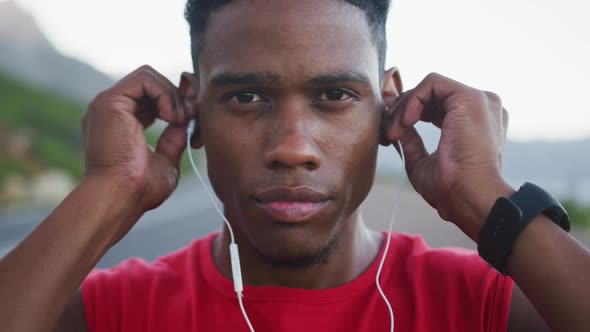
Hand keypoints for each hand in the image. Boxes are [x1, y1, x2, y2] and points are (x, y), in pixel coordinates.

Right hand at [83, 65, 192, 215]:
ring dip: (173, 95)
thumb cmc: (140, 190)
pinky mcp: (109, 101)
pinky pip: (144, 79)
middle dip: (178, 95)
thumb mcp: (166, 160)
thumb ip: (174, 138)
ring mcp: (108, 104)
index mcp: (121, 123)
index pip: (151, 97)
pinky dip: (164, 94)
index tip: (192, 117)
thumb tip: (185, 120)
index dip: (176, 101)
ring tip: (179, 120)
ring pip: (148, 76)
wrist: (120, 197)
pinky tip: (171, 117)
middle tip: (191, 117)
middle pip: (151, 82)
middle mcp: (112, 110)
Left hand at [383, 73, 512, 240]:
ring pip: (430, 87)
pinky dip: (413, 99)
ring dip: (405, 106)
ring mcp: (479, 101)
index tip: (392, 130)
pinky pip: (432, 83)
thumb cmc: (451, 190)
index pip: (438, 106)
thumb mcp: (422, 163)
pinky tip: (406, 122)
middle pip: (433, 95)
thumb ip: (412, 143)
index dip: (411, 112)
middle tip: (389, 129)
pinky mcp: (470, 98)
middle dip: (404, 108)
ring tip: (395, 131)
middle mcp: (482, 108)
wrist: (469, 197)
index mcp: (475, 123)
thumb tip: (399, 129)